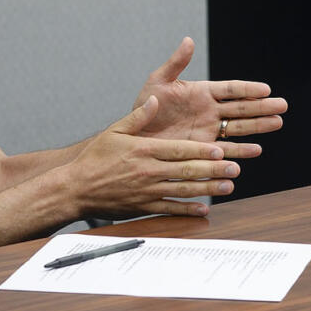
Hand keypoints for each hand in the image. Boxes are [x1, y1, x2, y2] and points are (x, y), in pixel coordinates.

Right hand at [67, 96, 238, 218]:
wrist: (75, 188)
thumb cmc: (95, 158)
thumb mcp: (115, 131)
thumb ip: (139, 117)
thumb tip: (155, 100)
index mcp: (144, 150)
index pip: (179, 149)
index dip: (202, 150)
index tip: (220, 149)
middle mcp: (148, 170)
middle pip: (187, 169)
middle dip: (213, 169)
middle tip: (235, 168)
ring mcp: (147, 190)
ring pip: (183, 189)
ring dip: (208, 188)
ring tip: (228, 186)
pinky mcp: (143, 206)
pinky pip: (170, 208)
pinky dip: (188, 210)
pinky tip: (204, 209)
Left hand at [131, 37, 285, 158]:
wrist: (136, 135)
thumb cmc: (145, 106)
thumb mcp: (158, 82)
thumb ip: (176, 63)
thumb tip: (188, 40)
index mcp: (203, 92)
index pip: (231, 89)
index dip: (248, 89)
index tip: (266, 89)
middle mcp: (211, 110)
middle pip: (242, 108)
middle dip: (263, 107)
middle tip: (283, 106)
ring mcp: (210, 130)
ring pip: (240, 127)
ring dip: (259, 126)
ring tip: (278, 123)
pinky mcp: (204, 149)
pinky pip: (226, 149)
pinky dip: (241, 150)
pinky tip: (256, 150)